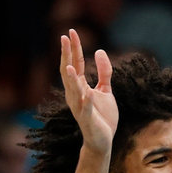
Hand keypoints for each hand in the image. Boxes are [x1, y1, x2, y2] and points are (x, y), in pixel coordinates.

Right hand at [60, 29, 118, 153]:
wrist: (102, 140)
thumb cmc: (102, 116)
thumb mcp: (105, 90)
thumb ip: (104, 72)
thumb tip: (99, 51)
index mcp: (80, 87)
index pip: (75, 63)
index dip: (73, 48)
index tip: (71, 32)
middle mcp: (75, 95)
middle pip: (69, 72)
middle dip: (67, 55)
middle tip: (65, 37)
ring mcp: (80, 107)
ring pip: (73, 91)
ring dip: (71, 79)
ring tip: (69, 66)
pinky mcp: (88, 119)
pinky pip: (86, 109)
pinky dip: (87, 102)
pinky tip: (88, 93)